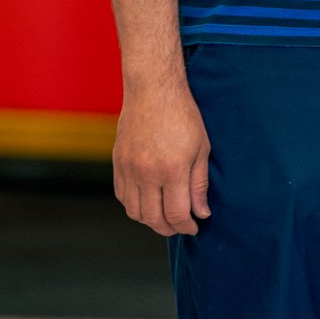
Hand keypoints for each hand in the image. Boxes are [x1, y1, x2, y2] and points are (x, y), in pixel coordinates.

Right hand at [113, 81, 211, 236]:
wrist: (152, 90)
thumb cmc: (182, 115)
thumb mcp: (201, 147)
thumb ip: (199, 184)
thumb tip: (202, 213)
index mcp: (172, 169)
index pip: (176, 214)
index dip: (186, 226)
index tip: (195, 226)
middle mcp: (147, 173)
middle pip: (153, 219)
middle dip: (169, 228)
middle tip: (181, 226)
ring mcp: (129, 169)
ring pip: (135, 212)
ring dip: (150, 220)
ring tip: (165, 215)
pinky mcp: (118, 163)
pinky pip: (122, 196)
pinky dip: (134, 206)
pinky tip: (148, 200)